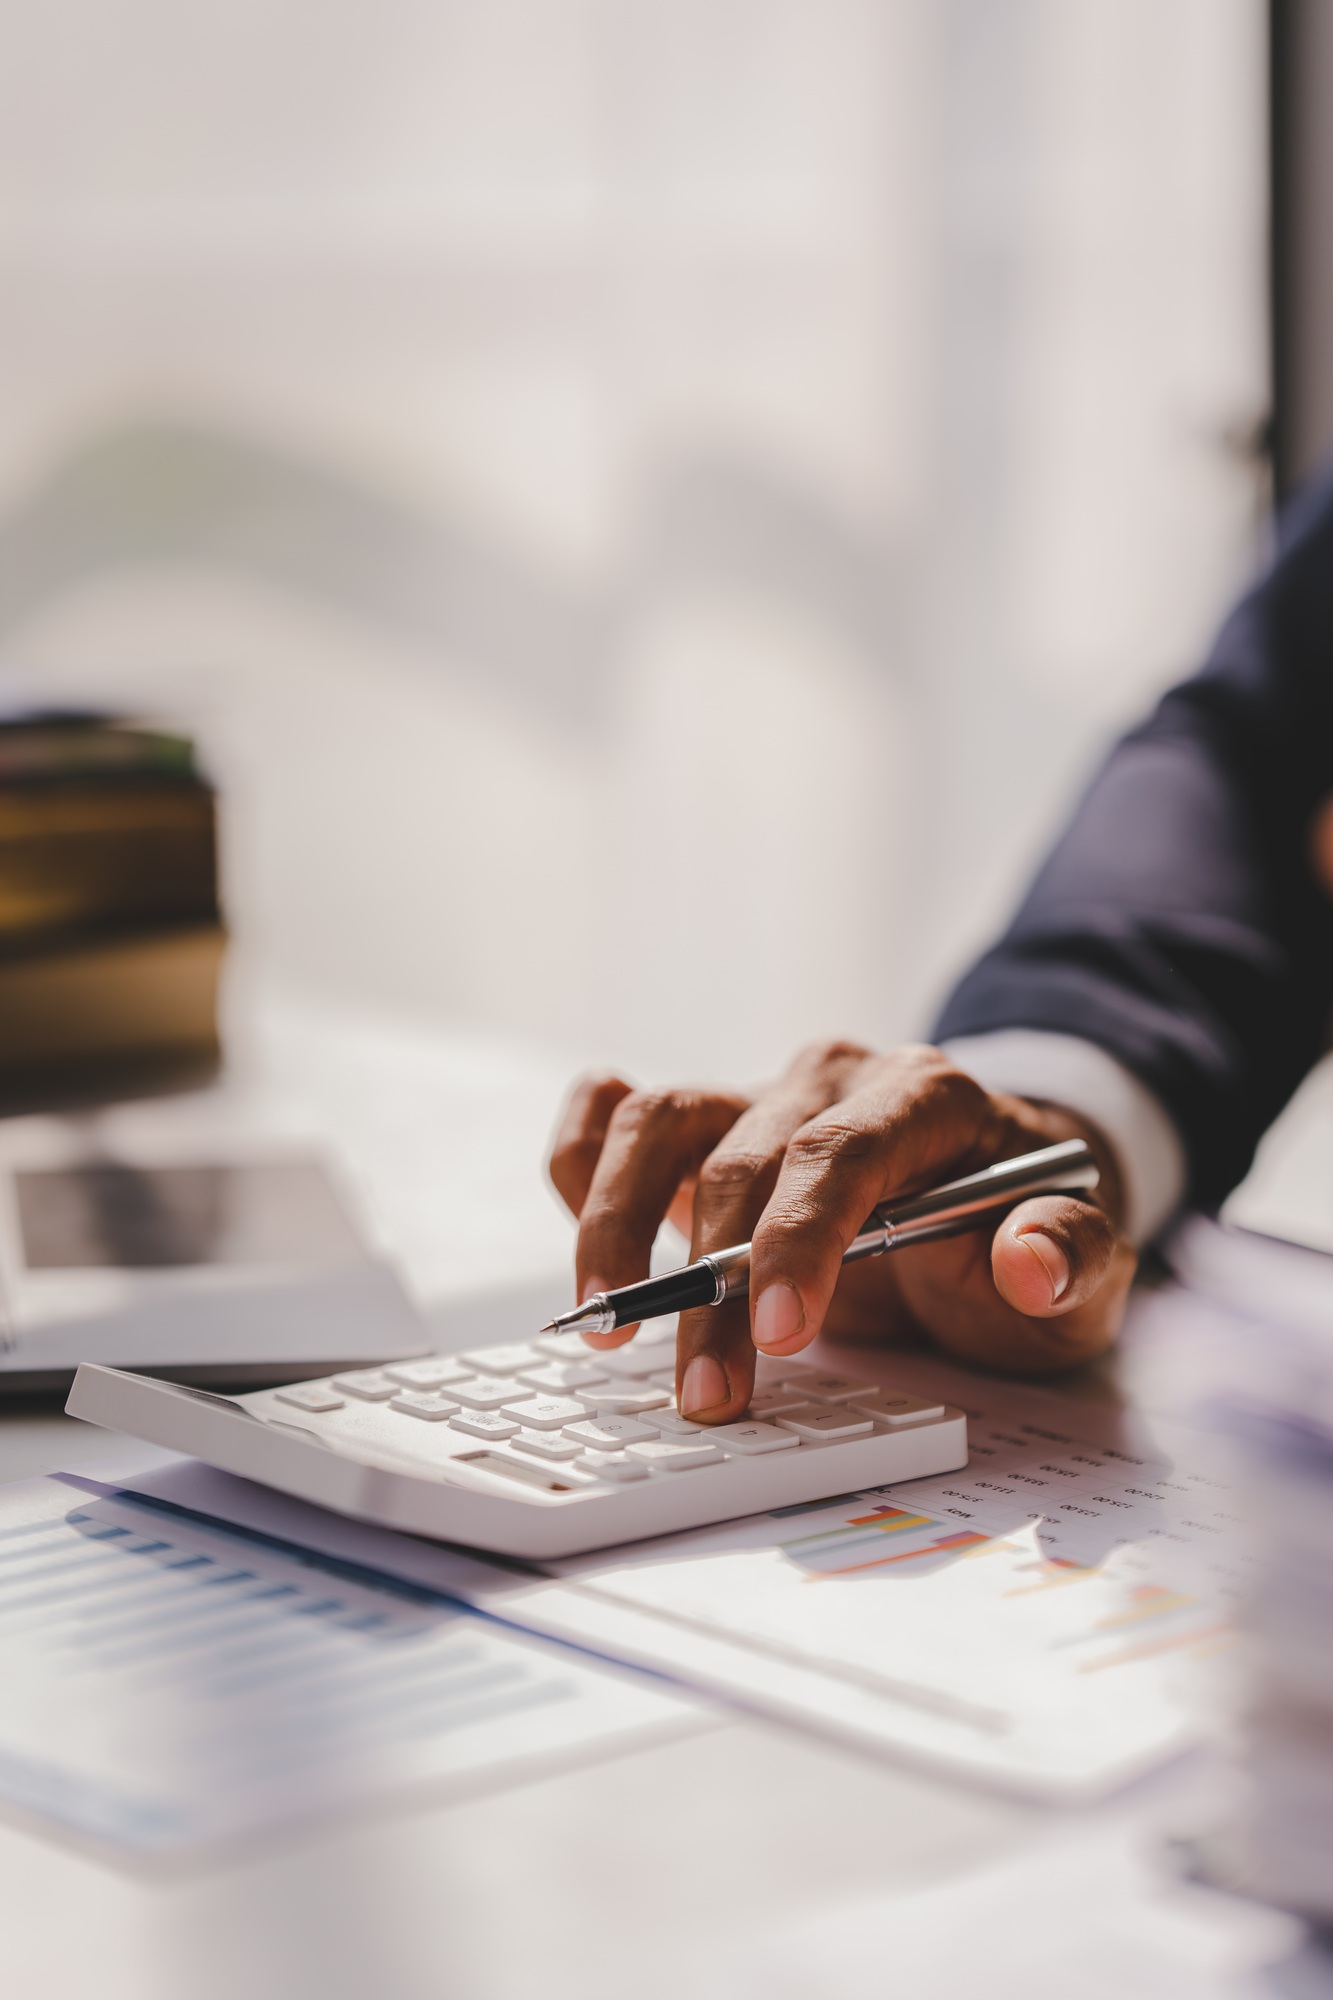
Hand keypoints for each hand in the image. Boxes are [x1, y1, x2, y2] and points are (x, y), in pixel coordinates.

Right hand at [547, 1041, 1135, 1422]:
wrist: (995, 1197)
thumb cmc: (1021, 1236)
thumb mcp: (1084, 1270)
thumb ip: (1072, 1259)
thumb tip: (1028, 1260)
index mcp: (927, 1096)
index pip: (843, 1150)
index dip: (800, 1237)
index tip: (781, 1333)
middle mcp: (832, 1077)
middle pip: (743, 1159)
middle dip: (714, 1288)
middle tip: (709, 1396)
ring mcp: (760, 1095)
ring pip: (659, 1121)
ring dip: (617, 1227)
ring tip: (607, 1329)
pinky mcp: (708, 1128)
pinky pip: (619, 1114)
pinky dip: (582, 1162)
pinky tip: (585, 1241)